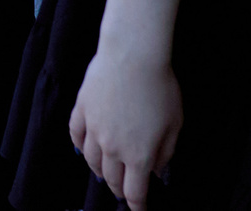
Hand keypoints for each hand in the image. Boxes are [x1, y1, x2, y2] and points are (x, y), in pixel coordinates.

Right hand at [67, 46, 182, 209]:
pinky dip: (79, 146)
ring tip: (102, 174)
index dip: (137, 205)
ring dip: (98, 171)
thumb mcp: (175, 124)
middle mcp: (112, 147)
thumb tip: (158, 171)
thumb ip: (165, 152)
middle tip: (123, 193)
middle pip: (111, 179)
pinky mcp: (82, 109)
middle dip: (118, 190)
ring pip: (91, 160)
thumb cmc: (160, 87)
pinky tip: (82, 148)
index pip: (134, 192)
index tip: (139, 209)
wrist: (133, 54)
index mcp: (138, 155)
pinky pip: (75, 134)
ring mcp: (94, 128)